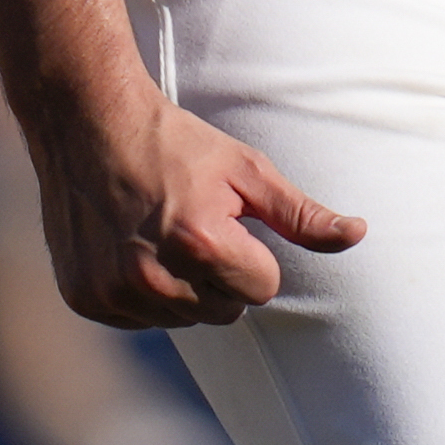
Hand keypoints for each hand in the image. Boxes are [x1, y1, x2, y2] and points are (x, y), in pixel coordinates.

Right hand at [30, 89, 364, 329]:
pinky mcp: (86, 299)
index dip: (252, 253)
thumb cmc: (176, 143)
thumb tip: (358, 234)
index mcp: (202, 244)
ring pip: (182, 319)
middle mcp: (154, 278)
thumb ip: (302, 214)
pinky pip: (139, 319)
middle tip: (193, 223)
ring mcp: (114, 293)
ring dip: (182, 287)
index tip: (227, 219)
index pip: (263, 289)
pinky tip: (130, 247)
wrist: (87, 124)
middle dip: (220, 274)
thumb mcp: (246, 170)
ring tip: (160, 234)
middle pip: (224, 311)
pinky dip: (141, 293)